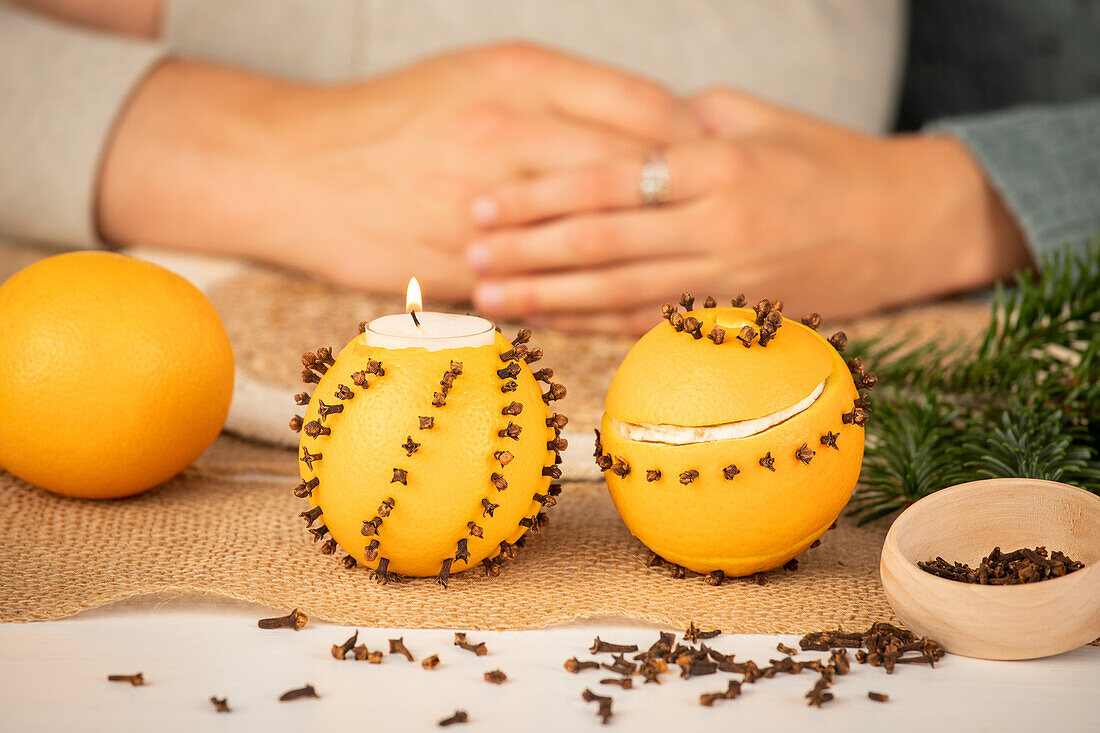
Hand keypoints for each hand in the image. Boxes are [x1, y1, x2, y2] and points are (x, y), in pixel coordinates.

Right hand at [97, 44, 698, 299]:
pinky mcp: (461, 264)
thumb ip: (563, 94)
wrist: (299, 170)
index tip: (723, 162)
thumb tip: (645, 122)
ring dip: (654, 257)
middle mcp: (508, 135)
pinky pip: (551, 289)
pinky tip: (638, 312)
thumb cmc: (398, 119)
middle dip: (688, 202)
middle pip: (632, 172)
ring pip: (596, 237)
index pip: (641, 108)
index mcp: (519, 77)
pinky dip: (600, 303)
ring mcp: (485, 204)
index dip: (694, 139)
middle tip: (730, 222)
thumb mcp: (480, 76)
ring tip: (697, 271)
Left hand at [465, 88, 1030, 330]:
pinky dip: (601, 327)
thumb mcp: (754, 117)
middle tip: (467, 257)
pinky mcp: (739, 315)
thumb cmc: (827, 159)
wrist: (909, 224)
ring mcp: (730, 276)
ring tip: (493, 299)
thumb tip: (604, 132)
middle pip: (602, 242)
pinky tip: (555, 327)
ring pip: (621, 292)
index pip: (609, 180)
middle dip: (528, 252)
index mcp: (718, 162)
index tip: (486, 205)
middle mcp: (719, 222)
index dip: (540, 196)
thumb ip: (676, 124)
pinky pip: (657, 324)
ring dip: (551, 299)